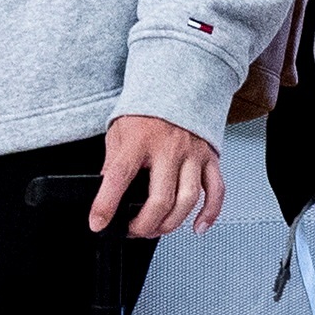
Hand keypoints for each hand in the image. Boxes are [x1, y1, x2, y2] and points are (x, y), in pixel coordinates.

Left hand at [87, 113, 222, 235]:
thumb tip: (105, 192)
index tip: (98, 223)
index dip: (106, 204)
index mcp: (140, 140)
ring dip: (171, 224)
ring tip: (156, 229)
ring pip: (188, 200)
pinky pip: (216, 191)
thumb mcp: (119, 132)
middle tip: (133, 230)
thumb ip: (113, 162)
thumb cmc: (146, 112)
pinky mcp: (210, 158)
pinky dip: (210, 214)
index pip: (119, 176)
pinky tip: (197, 227)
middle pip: (160, 198)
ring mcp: (193, 154)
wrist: (178, 84)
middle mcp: (169, 148)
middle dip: (144, 224)